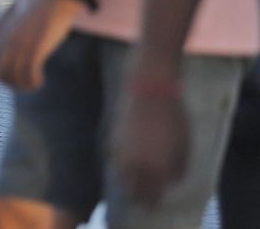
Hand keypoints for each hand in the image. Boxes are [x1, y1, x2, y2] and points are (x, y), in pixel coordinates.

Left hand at [0, 0, 81, 90]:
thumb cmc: (43, 7)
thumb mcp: (22, 17)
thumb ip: (14, 28)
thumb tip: (15, 41)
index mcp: (0, 29)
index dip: (5, 72)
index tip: (19, 75)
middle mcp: (6, 38)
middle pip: (1, 72)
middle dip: (14, 83)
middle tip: (29, 83)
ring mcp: (19, 43)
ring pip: (13, 77)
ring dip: (24, 85)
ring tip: (35, 83)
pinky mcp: (34, 47)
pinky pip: (28, 74)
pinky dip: (33, 82)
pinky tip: (41, 80)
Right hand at [113, 75, 190, 207]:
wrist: (150, 93)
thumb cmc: (173, 119)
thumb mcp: (184, 146)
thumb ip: (178, 167)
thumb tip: (171, 180)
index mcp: (157, 167)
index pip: (151, 193)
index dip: (152, 201)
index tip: (152, 205)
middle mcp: (137, 164)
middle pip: (133, 188)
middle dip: (138, 196)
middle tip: (141, 199)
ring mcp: (122, 152)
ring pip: (121, 176)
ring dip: (126, 182)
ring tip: (130, 186)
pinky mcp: (112, 139)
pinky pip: (114, 161)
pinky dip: (118, 166)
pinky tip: (122, 166)